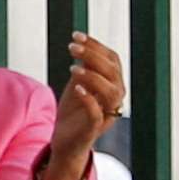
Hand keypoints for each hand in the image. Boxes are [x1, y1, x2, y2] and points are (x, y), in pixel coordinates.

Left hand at [39, 32, 125, 179]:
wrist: (64, 143)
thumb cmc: (73, 113)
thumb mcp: (78, 85)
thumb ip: (84, 69)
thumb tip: (82, 46)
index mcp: (113, 86)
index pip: (112, 60)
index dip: (96, 46)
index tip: (76, 35)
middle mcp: (114, 99)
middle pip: (113, 73)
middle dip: (92, 56)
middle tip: (71, 47)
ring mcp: (106, 114)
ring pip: (111, 92)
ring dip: (93, 76)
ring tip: (73, 67)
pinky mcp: (93, 130)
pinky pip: (97, 113)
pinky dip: (89, 99)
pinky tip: (76, 87)